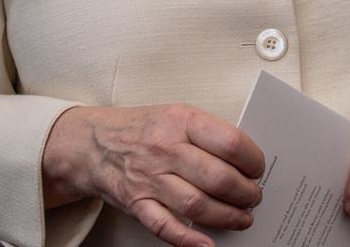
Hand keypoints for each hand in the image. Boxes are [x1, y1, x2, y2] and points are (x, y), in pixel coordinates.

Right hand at [40, 104, 263, 246]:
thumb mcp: (176, 115)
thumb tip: (245, 160)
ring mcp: (149, 178)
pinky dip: (188, 240)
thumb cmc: (141, 128)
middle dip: (245, 194)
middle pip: (217, 178)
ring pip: (197, 205)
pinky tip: (208, 244)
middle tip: (254, 198)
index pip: (229, 142)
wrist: (91, 142)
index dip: (252, 160)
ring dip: (226, 217)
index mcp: (180, 120)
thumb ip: (207, 133)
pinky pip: (164, 226)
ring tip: (241, 218)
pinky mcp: (136, 203)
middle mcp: (164, 149)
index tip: (258, 169)